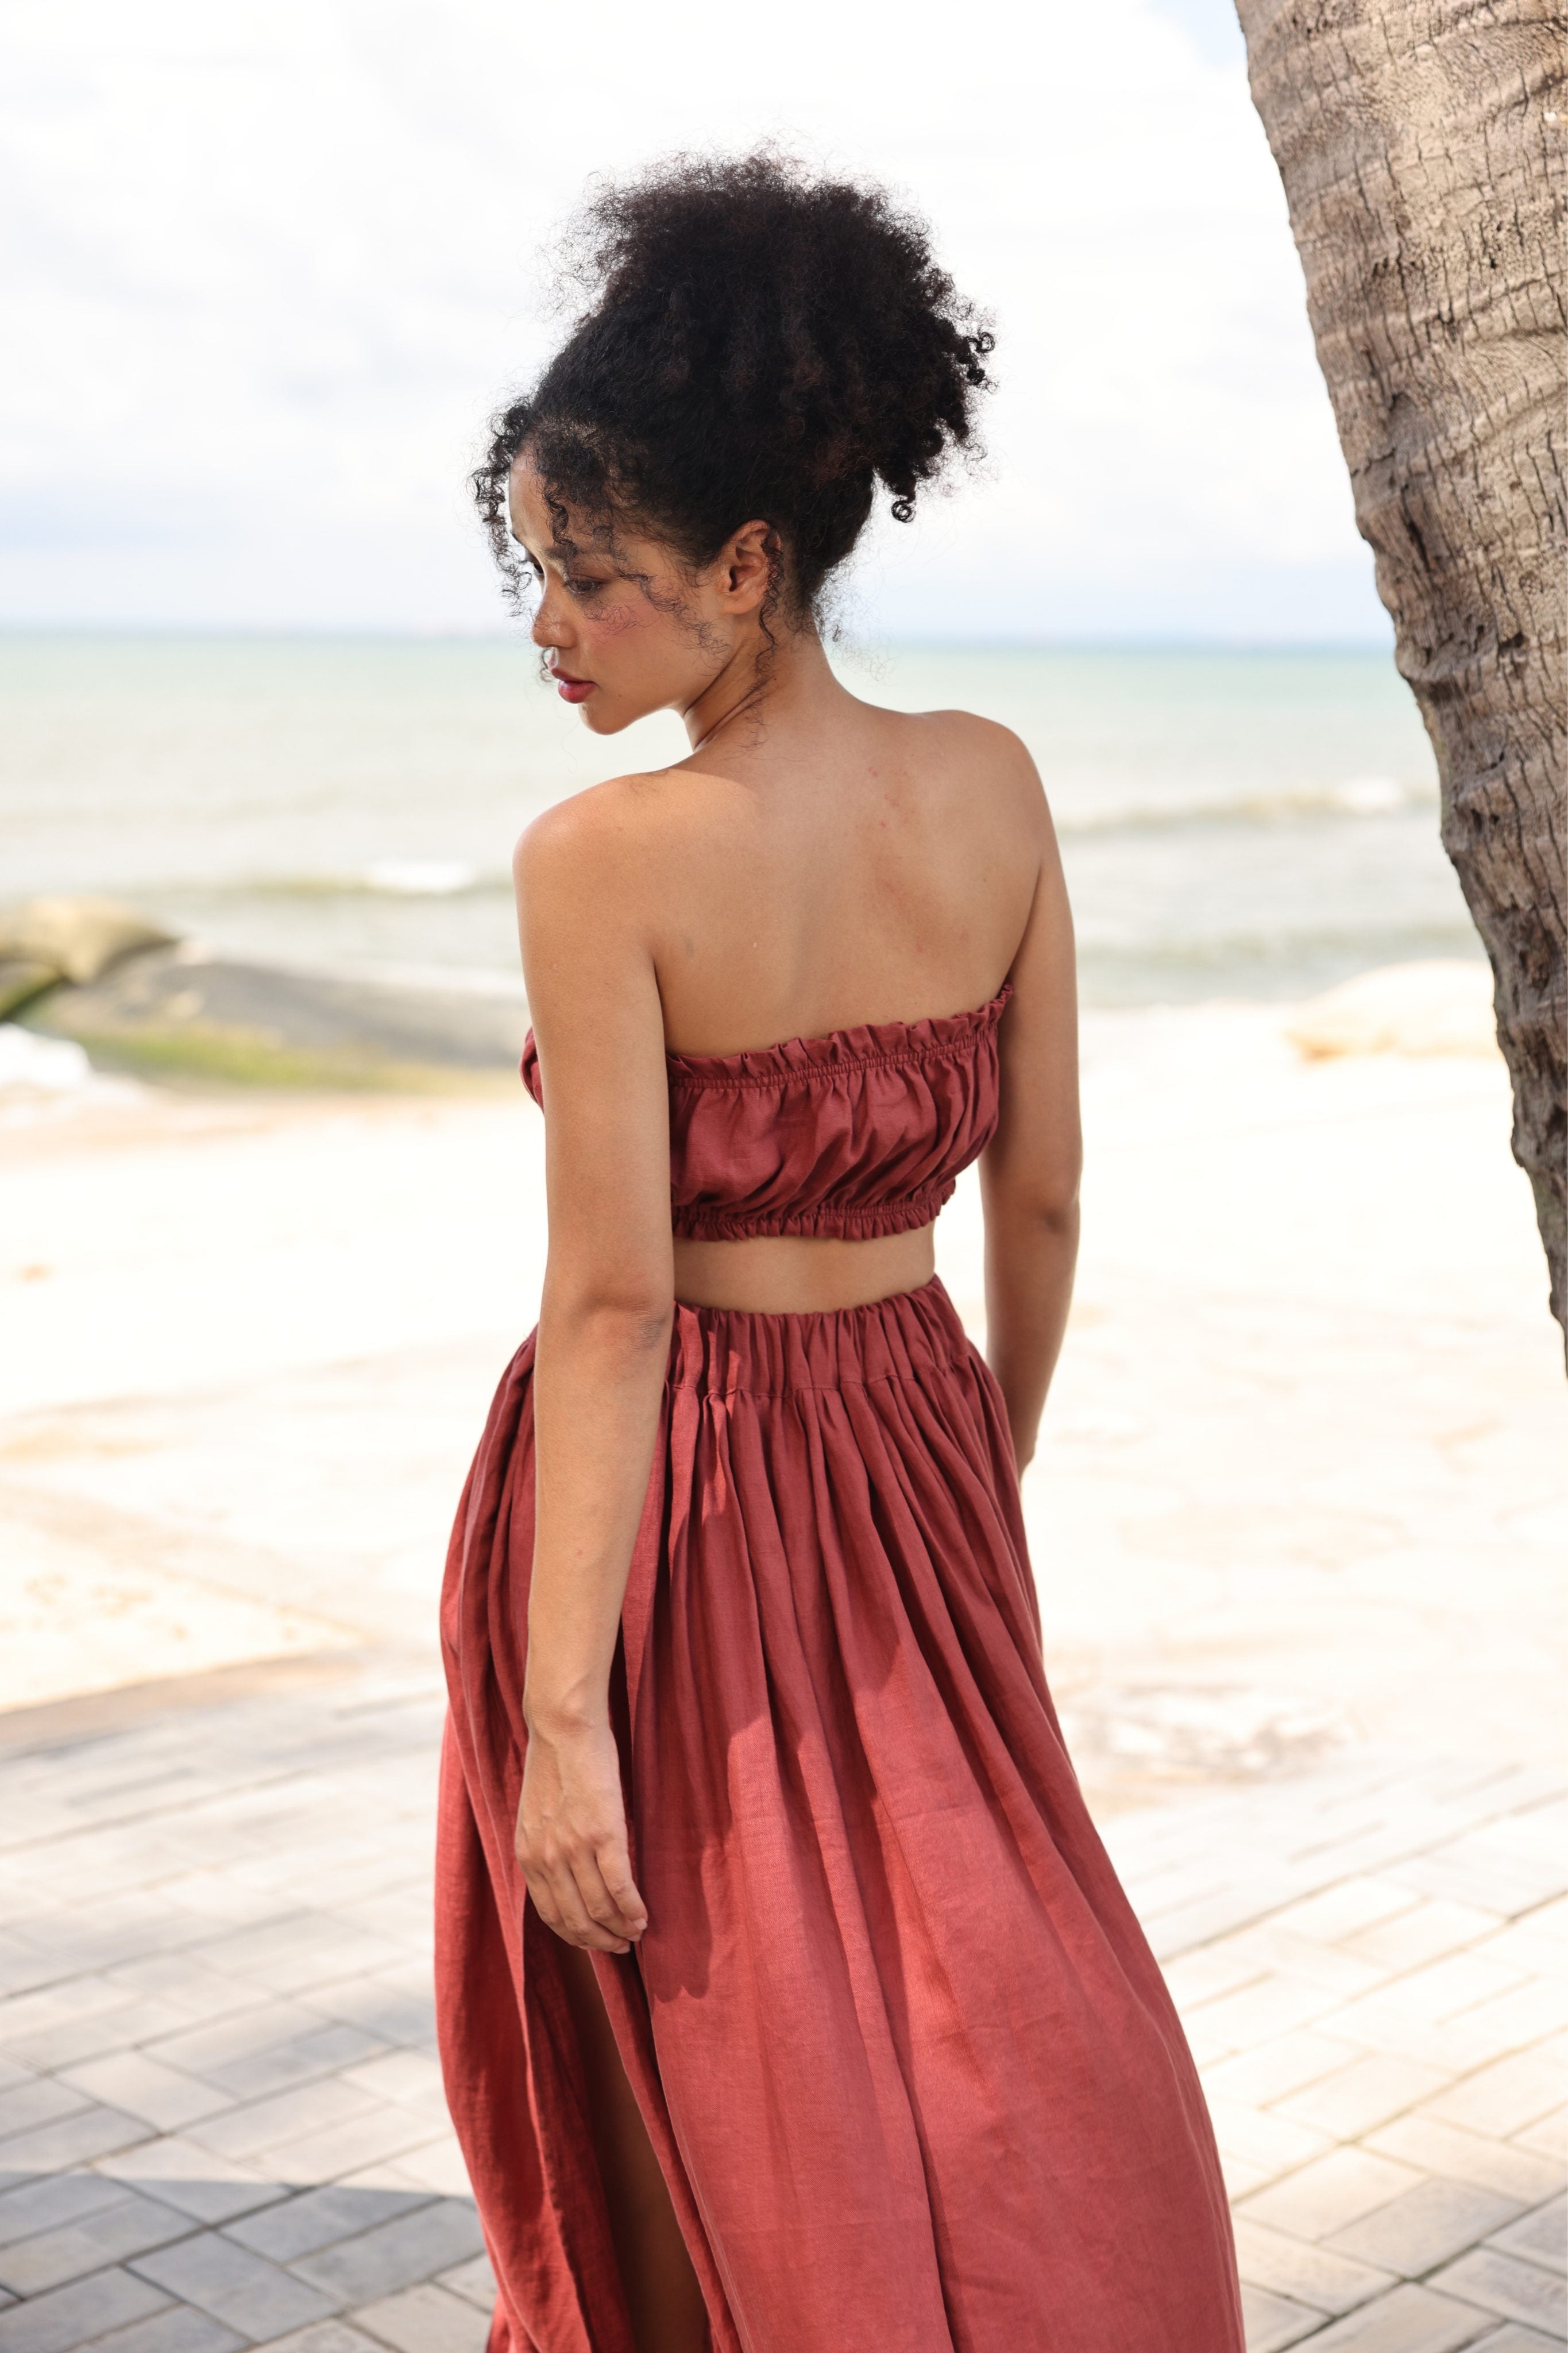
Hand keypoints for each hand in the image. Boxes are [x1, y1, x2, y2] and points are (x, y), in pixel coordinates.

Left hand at [516, 1711, 647, 1953]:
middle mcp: (547, 1859)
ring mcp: (574, 1849)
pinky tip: (644, 1916)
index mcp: (529, 1856)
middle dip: (600, 1941)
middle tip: (621, 1946)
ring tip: (636, 1932)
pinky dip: (633, 1909)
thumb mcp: (536, 1813)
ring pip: (599, 1909)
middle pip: (576, 1920)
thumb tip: (565, 1874)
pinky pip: (620, 1887)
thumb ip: (546, 1846)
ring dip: (621, 1929)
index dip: (576, 1936)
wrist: (564, 1727)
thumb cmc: (557, 1764)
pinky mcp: (603, 1834)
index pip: (551, 1915)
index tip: (596, 1941)